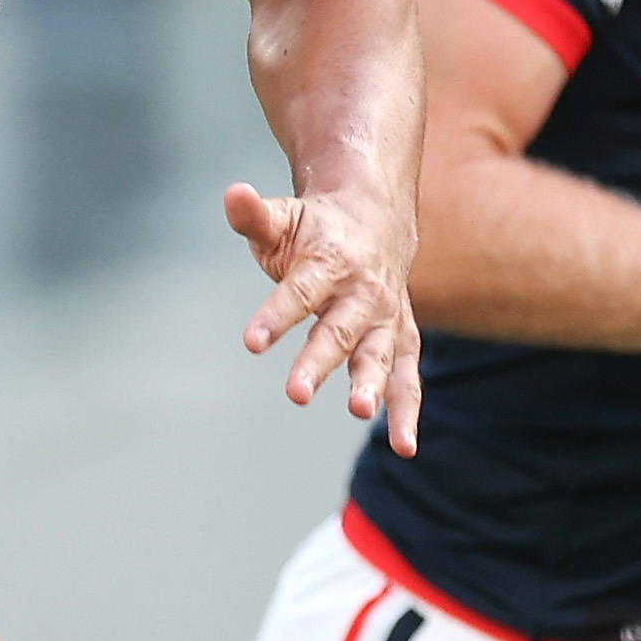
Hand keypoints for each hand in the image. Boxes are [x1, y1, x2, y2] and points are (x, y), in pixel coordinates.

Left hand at [225, 177, 424, 449]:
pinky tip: (406, 447)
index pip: (300, 292)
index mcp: (331, 260)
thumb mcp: (283, 217)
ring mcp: (386, 317)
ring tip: (359, 411)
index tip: (252, 343)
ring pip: (380, 354)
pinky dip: (409, 411)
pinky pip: (408, 378)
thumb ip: (254, 215)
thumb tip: (232, 193)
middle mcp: (364, 291)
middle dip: (319, 361)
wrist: (378, 220)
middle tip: (296, 394)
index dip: (276, 316)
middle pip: (339, 330)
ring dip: (371, 384)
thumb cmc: (316, 228)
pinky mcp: (401, 339)